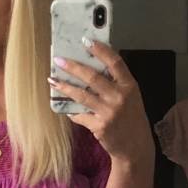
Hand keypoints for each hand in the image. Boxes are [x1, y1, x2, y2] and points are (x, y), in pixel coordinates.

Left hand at [49, 40, 154, 170]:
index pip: (115, 62)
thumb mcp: (131, 97)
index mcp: (129, 86)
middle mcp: (120, 97)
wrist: (135, 147)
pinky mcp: (99, 126)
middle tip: (58, 60)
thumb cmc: (131, 118)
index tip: (86, 40)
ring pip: (82, 95)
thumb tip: (93, 67)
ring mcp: (109, 112)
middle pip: (92, 77)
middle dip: (73, 67)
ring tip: (52, 80)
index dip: (100, 50)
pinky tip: (63, 106)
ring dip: (65, 87)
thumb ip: (117, 83)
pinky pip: (80, 115)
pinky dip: (70, 110)